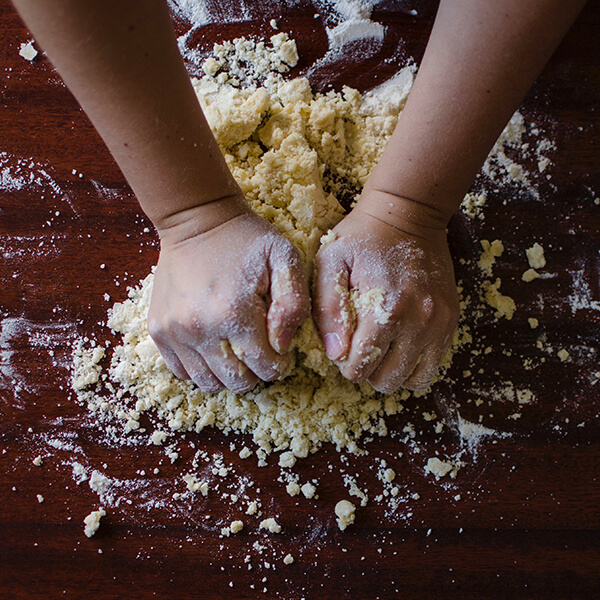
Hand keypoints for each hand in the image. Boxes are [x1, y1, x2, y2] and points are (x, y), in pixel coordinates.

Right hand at [148, 203, 309, 392]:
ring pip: (207, 383)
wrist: (197, 219)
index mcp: (233, 312)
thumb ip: (294, 304)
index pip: (265, 367)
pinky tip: (214, 349)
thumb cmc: (246, 240)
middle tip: (259, 351)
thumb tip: (282, 346)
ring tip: (237, 352)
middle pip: (236, 382)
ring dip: (228, 375)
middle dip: (255, 373)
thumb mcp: (285, 259)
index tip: (279, 349)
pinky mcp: (158, 330)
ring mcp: (174, 331)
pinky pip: (181, 371)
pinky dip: (201, 369)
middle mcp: (199, 328)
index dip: (279, 363)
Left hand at [313, 190, 458, 392]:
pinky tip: (399, 344)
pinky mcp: (450, 321)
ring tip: (380, 349)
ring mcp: (439, 323)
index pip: (360, 368)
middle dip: (367, 370)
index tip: (342, 345)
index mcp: (386, 310)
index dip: (344, 363)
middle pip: (387, 380)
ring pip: (415, 380)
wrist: (409, 213)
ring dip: (392, 372)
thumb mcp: (331, 262)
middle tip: (359, 346)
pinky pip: (433, 365)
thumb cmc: (362, 237)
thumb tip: (335, 353)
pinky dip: (413, 364)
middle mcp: (418, 322)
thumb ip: (328, 310)